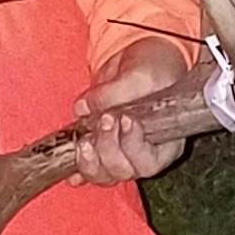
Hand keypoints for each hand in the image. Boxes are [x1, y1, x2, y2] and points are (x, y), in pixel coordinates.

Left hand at [71, 37, 189, 184]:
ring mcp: (120, 154)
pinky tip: (68, 168)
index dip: (134, 146)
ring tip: (84, 140)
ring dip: (90, 162)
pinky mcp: (99, 149)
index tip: (126, 118)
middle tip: (105, 120)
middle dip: (108, 149)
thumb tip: (84, 108)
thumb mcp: (141, 74)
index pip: (150, 162)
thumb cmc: (153, 66)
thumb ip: (117, 91)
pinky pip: (86, 171)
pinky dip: (76, 171)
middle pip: (124, 171)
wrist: (135, 58)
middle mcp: (143, 153)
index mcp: (166, 143)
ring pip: (104, 175)